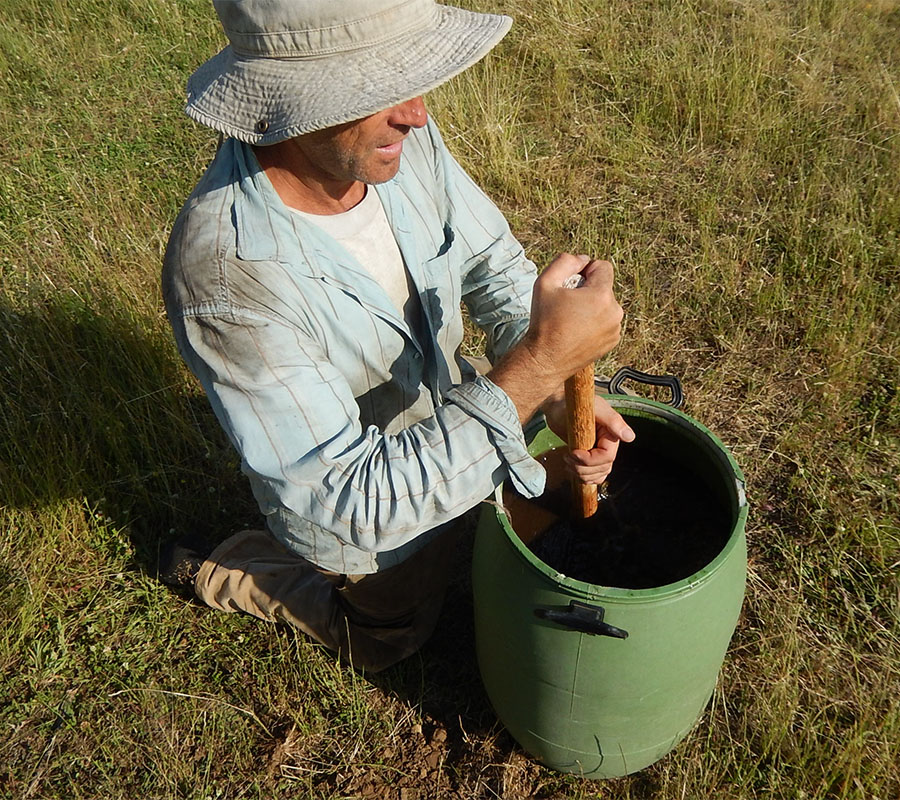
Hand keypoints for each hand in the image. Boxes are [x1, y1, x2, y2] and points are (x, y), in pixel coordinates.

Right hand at [487, 252, 623, 424]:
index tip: (572, 282)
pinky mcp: (612, 341)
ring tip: (571, 319)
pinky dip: (595, 323)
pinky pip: (607, 322)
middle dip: (588, 291)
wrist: (545, 360)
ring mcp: (615, 329)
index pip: (603, 267)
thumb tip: (582, 260)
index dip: (586, 270)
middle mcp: (614, 312)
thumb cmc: (544, 323)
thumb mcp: (545, 283)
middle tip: (567, 304)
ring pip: (606, 305)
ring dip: (592, 307)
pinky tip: (577, 331)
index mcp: (601, 295)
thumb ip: (565, 262)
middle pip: (604, 287)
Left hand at [542, 392, 634, 483]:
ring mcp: (599, 452)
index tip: (574, 452)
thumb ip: (613, 420)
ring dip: (581, 474)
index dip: (590, 459)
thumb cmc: (575, 404)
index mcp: (613, 434)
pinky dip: (584, 478)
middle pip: (603, 468)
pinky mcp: (591, 458)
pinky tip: (573, 469)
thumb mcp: (594, 408)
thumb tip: (629, 436)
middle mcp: (609, 445)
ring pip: (599, 474)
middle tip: (567, 457)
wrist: (559, 408)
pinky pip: (594, 476)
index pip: (607, 457)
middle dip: (583, 467)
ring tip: (568, 461)